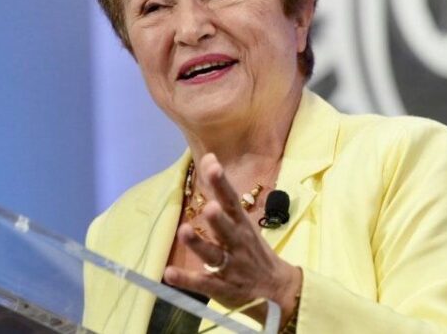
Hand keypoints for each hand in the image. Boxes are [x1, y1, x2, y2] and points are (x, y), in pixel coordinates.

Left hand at [163, 153, 302, 325]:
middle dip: (218, 218)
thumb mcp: (244, 224)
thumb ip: (224, 197)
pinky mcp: (222, 287)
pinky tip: (169, 273)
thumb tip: (209, 159)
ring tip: (185, 232)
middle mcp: (237, 243)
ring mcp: (231, 266)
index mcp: (242, 225)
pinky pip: (202, 283)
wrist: (278, 288)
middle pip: (226, 228)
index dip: (221, 183)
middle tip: (210, 207)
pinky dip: (186, 279)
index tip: (211, 162)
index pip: (232, 200)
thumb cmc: (254, 251)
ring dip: (199, 244)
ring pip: (213, 254)